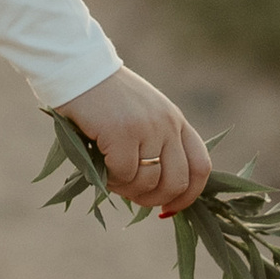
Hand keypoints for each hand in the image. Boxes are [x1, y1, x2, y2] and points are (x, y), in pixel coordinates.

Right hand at [46, 65, 211, 216]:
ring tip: (110, 176)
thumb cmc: (104, 98)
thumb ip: (154, 144)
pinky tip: (99, 167)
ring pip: (148, 182)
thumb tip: (153, 191)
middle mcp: (168, 124)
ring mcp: (147, 128)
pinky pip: (123, 175)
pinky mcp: (122, 133)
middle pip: (177, 182)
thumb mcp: (141, 117)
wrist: (78, 69)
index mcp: (176, 121)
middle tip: (133, 198)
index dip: (189, 195)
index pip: (201, 167)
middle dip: (155, 200)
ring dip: (127, 190)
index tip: (168, 209)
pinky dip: (110, 180)